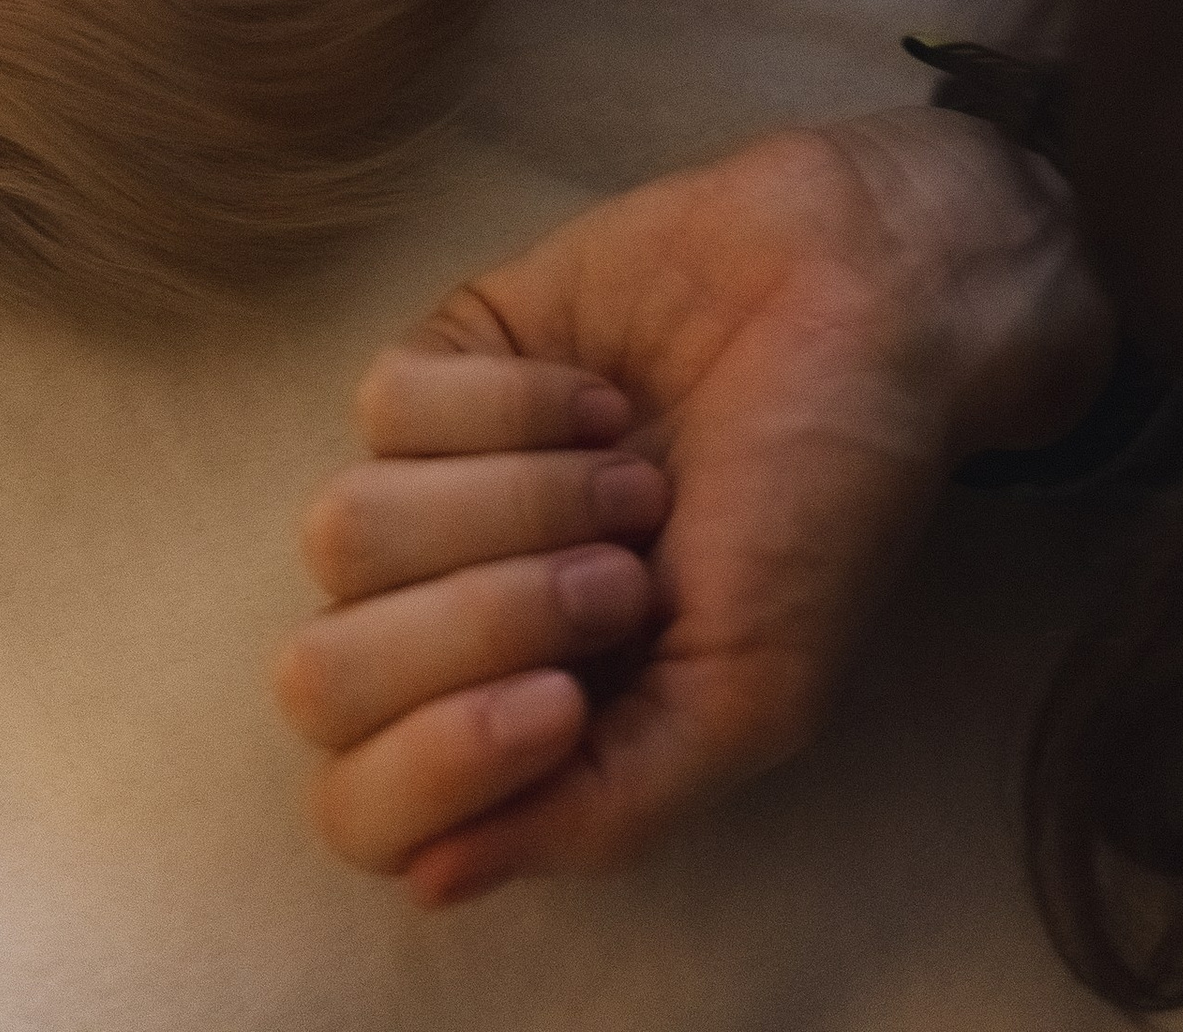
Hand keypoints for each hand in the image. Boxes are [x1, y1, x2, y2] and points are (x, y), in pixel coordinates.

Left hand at [273, 114, 1109, 904]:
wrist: (858, 304)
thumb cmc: (819, 509)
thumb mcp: (750, 699)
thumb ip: (602, 805)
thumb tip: (431, 878)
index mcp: (516, 727)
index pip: (363, 809)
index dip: (438, 762)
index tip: (565, 698)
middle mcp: (449, 619)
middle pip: (323, 676)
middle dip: (485, 621)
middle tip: (623, 574)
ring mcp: (433, 486)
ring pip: (348, 532)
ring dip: (518, 503)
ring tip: (629, 481)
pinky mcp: (437, 363)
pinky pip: (387, 407)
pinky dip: (517, 403)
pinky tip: (600, 396)